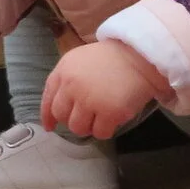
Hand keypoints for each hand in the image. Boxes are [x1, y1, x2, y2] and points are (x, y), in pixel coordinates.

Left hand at [42, 40, 160, 139]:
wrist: (141, 55)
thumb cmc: (113, 58)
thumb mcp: (81, 60)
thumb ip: (67, 79)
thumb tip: (56, 110)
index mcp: (64, 71)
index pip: (48, 99)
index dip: (48, 116)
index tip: (50, 126)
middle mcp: (72, 86)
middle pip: (63, 117)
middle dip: (73, 120)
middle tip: (87, 117)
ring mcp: (90, 100)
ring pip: (79, 128)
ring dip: (89, 127)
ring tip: (101, 118)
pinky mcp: (110, 112)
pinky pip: (100, 133)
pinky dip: (106, 130)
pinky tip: (113, 120)